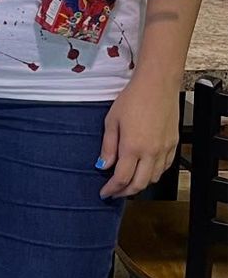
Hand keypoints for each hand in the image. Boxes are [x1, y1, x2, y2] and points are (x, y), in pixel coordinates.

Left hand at [97, 75, 181, 198]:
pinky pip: (165, 167)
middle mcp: (151, 152)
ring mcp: (165, 149)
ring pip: (154, 178)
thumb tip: (103, 166)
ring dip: (140, 184)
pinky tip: (145, 169)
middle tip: (114, 192)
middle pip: (139, 184)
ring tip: (128, 181)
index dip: (112, 190)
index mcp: (133, 147)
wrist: (157, 84)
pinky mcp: (174, 144)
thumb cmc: (132, 99)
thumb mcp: (111, 121)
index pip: (121, 178)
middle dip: (125, 192)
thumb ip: (107, 147)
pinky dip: (154, 173)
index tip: (104, 193)